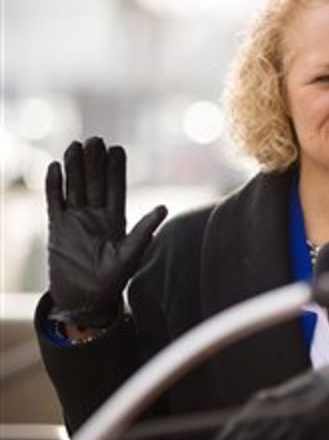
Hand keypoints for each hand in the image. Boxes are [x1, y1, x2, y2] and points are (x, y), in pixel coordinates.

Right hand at [45, 137, 167, 327]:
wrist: (84, 300)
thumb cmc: (112, 282)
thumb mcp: (130, 256)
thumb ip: (144, 232)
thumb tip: (164, 208)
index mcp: (115, 219)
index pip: (116, 188)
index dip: (116, 169)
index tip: (117, 149)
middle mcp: (95, 216)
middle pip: (94, 183)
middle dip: (95, 162)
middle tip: (95, 139)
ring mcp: (75, 220)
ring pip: (74, 187)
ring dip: (74, 168)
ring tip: (75, 145)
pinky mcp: (57, 228)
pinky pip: (54, 202)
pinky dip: (54, 186)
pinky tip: (54, 167)